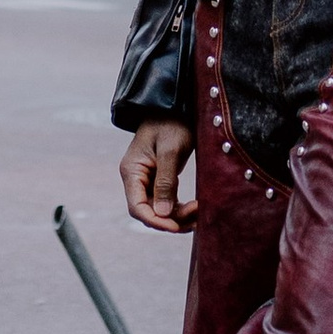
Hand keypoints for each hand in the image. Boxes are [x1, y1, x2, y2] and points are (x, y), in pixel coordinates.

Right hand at [120, 116, 195, 233]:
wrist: (174, 107)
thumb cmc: (171, 123)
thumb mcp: (170, 150)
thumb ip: (165, 182)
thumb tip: (162, 213)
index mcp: (132, 171)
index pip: (137, 207)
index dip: (155, 221)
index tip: (176, 227)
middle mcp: (136, 178)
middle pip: (149, 212)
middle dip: (171, 220)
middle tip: (196, 219)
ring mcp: (147, 180)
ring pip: (159, 209)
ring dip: (178, 216)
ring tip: (200, 214)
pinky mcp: (159, 179)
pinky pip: (166, 201)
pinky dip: (180, 208)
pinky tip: (195, 208)